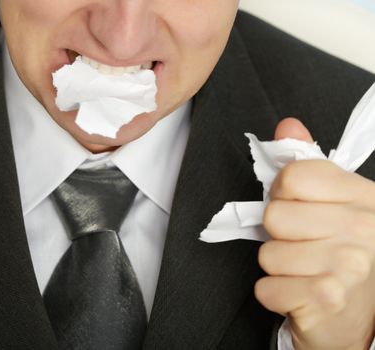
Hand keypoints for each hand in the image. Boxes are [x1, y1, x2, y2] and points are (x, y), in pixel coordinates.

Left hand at [255, 118, 374, 349]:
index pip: (293, 176)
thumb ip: (308, 165)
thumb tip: (288, 126)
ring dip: (277, 266)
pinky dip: (274, 294)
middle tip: (303, 245)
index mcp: (364, 196)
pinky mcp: (326, 298)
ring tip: (304, 271)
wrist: (357, 317)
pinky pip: (265, 287)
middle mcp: (364, 228)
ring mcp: (348, 265)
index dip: (283, 193)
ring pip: (267, 253)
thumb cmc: (340, 256)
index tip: (298, 208)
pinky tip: (300, 293)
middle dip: (279, 234)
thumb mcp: (332, 204)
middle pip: (274, 215)